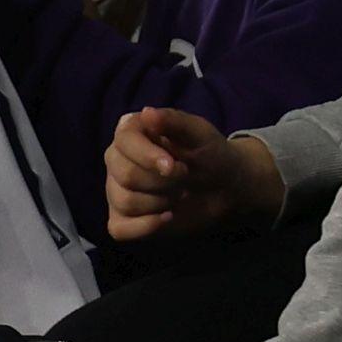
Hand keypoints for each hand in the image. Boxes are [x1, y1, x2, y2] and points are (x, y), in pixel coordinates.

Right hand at [103, 109, 282, 243]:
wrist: (225, 186)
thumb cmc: (210, 154)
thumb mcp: (200, 133)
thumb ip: (174, 121)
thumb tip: (146, 112)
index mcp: (130, 133)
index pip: (124, 143)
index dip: (149, 157)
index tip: (177, 167)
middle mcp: (117, 160)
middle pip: (125, 176)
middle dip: (164, 182)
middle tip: (185, 178)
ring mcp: (116, 190)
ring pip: (125, 202)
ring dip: (161, 202)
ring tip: (179, 194)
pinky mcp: (123, 218)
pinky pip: (119, 228)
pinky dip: (145, 226)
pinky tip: (168, 217)